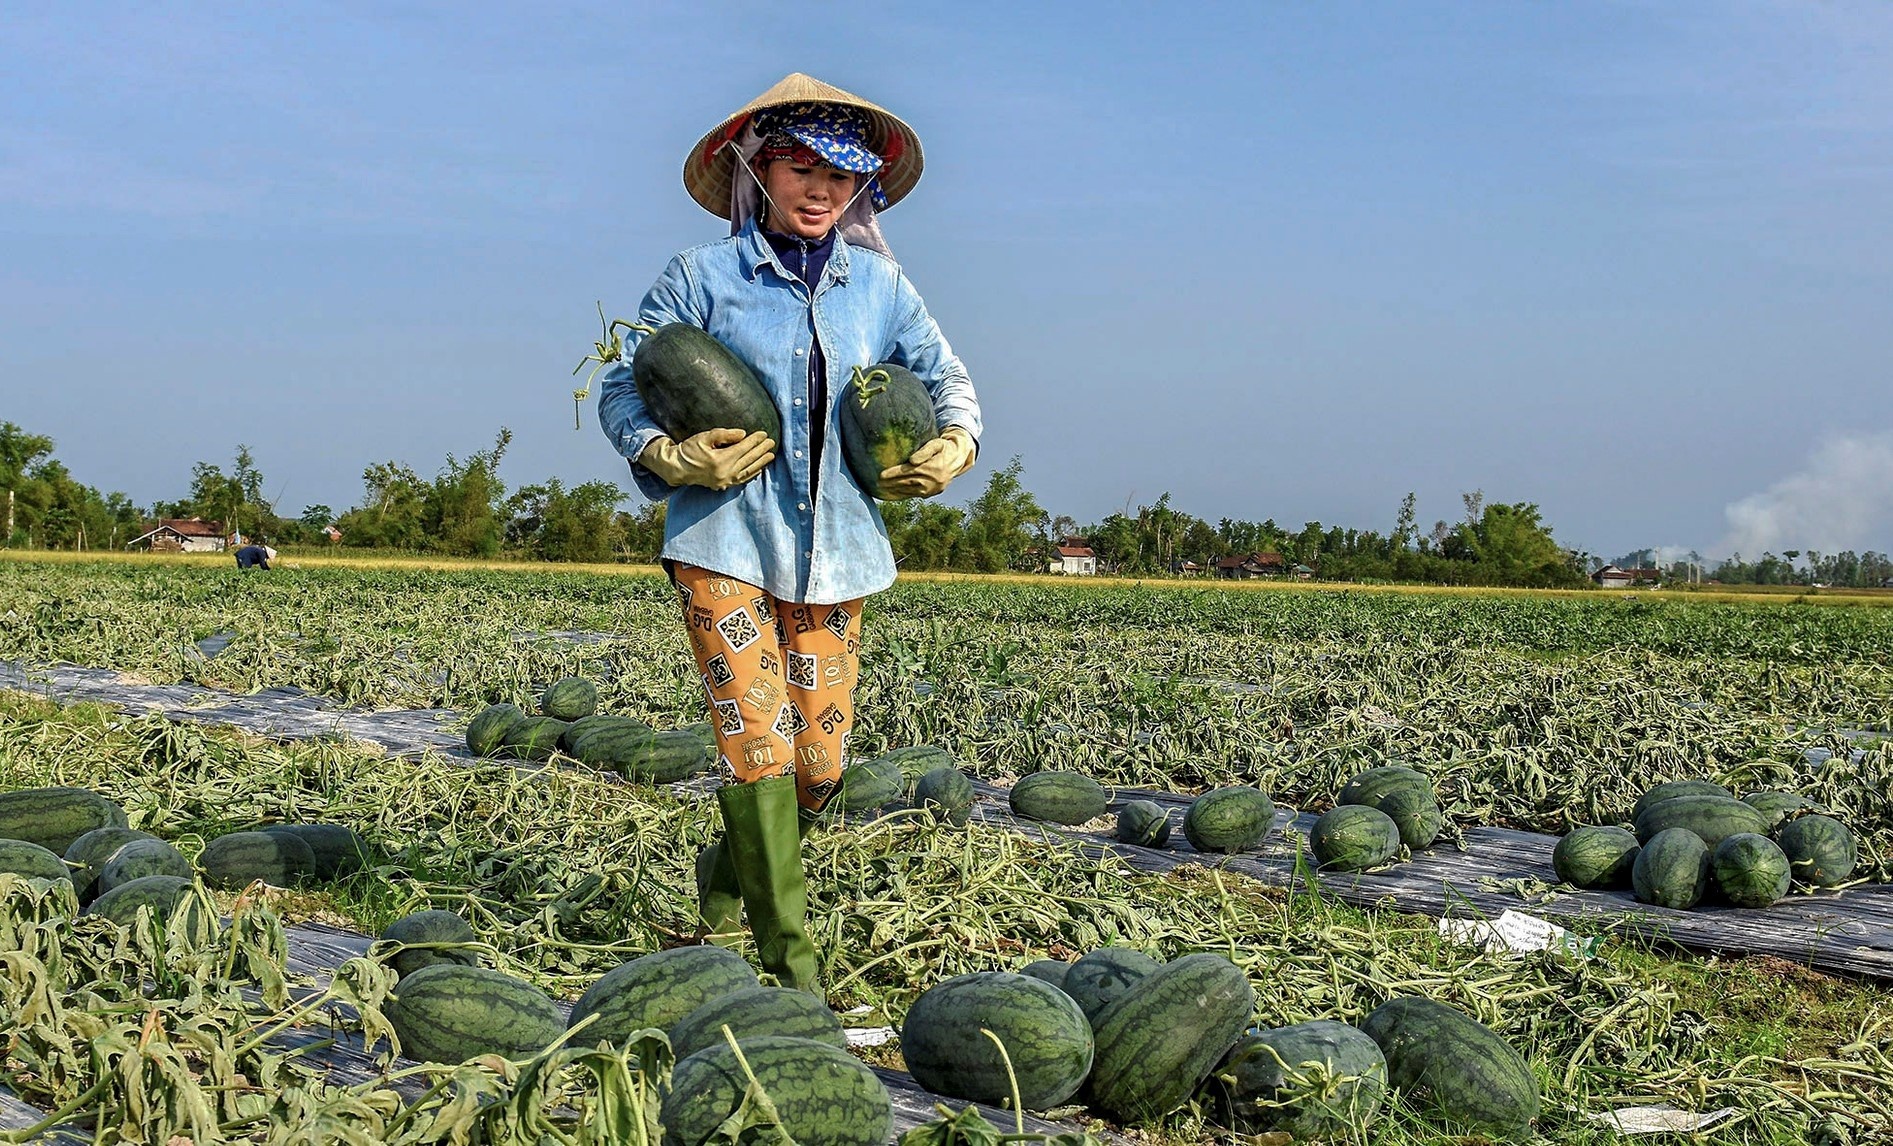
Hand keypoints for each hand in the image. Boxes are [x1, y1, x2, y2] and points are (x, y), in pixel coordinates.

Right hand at [640, 428, 775, 489]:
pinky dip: (752, 473)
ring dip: (760, 463)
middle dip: (761, 450)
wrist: (678, 468)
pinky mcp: (723, 485)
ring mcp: (725, 481)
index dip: (755, 441)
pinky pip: (742, 479)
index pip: (743, 448)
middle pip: (748, 460)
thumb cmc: (689, 450)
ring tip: (771, 455)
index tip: (764, 434)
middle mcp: (725, 472)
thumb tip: (743, 434)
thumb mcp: (704, 437)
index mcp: (720, 460)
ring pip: (748, 471)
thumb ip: (724, 434)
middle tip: (772, 442)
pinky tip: (759, 468)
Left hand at [878, 426, 975, 499]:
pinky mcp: (932, 493)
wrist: (957, 459)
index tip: (881, 474)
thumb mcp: (936, 443)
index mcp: (934, 468)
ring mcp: (934, 489)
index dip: (894, 473)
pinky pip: (914, 495)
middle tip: (877, 482)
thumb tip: (911, 461)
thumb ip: (924, 451)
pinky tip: (892, 493)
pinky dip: (902, 494)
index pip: (910, 471)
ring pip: (910, 491)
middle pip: (908, 482)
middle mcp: (934, 481)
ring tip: (881, 489)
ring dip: (895, 490)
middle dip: (891, 483)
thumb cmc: (943, 448)